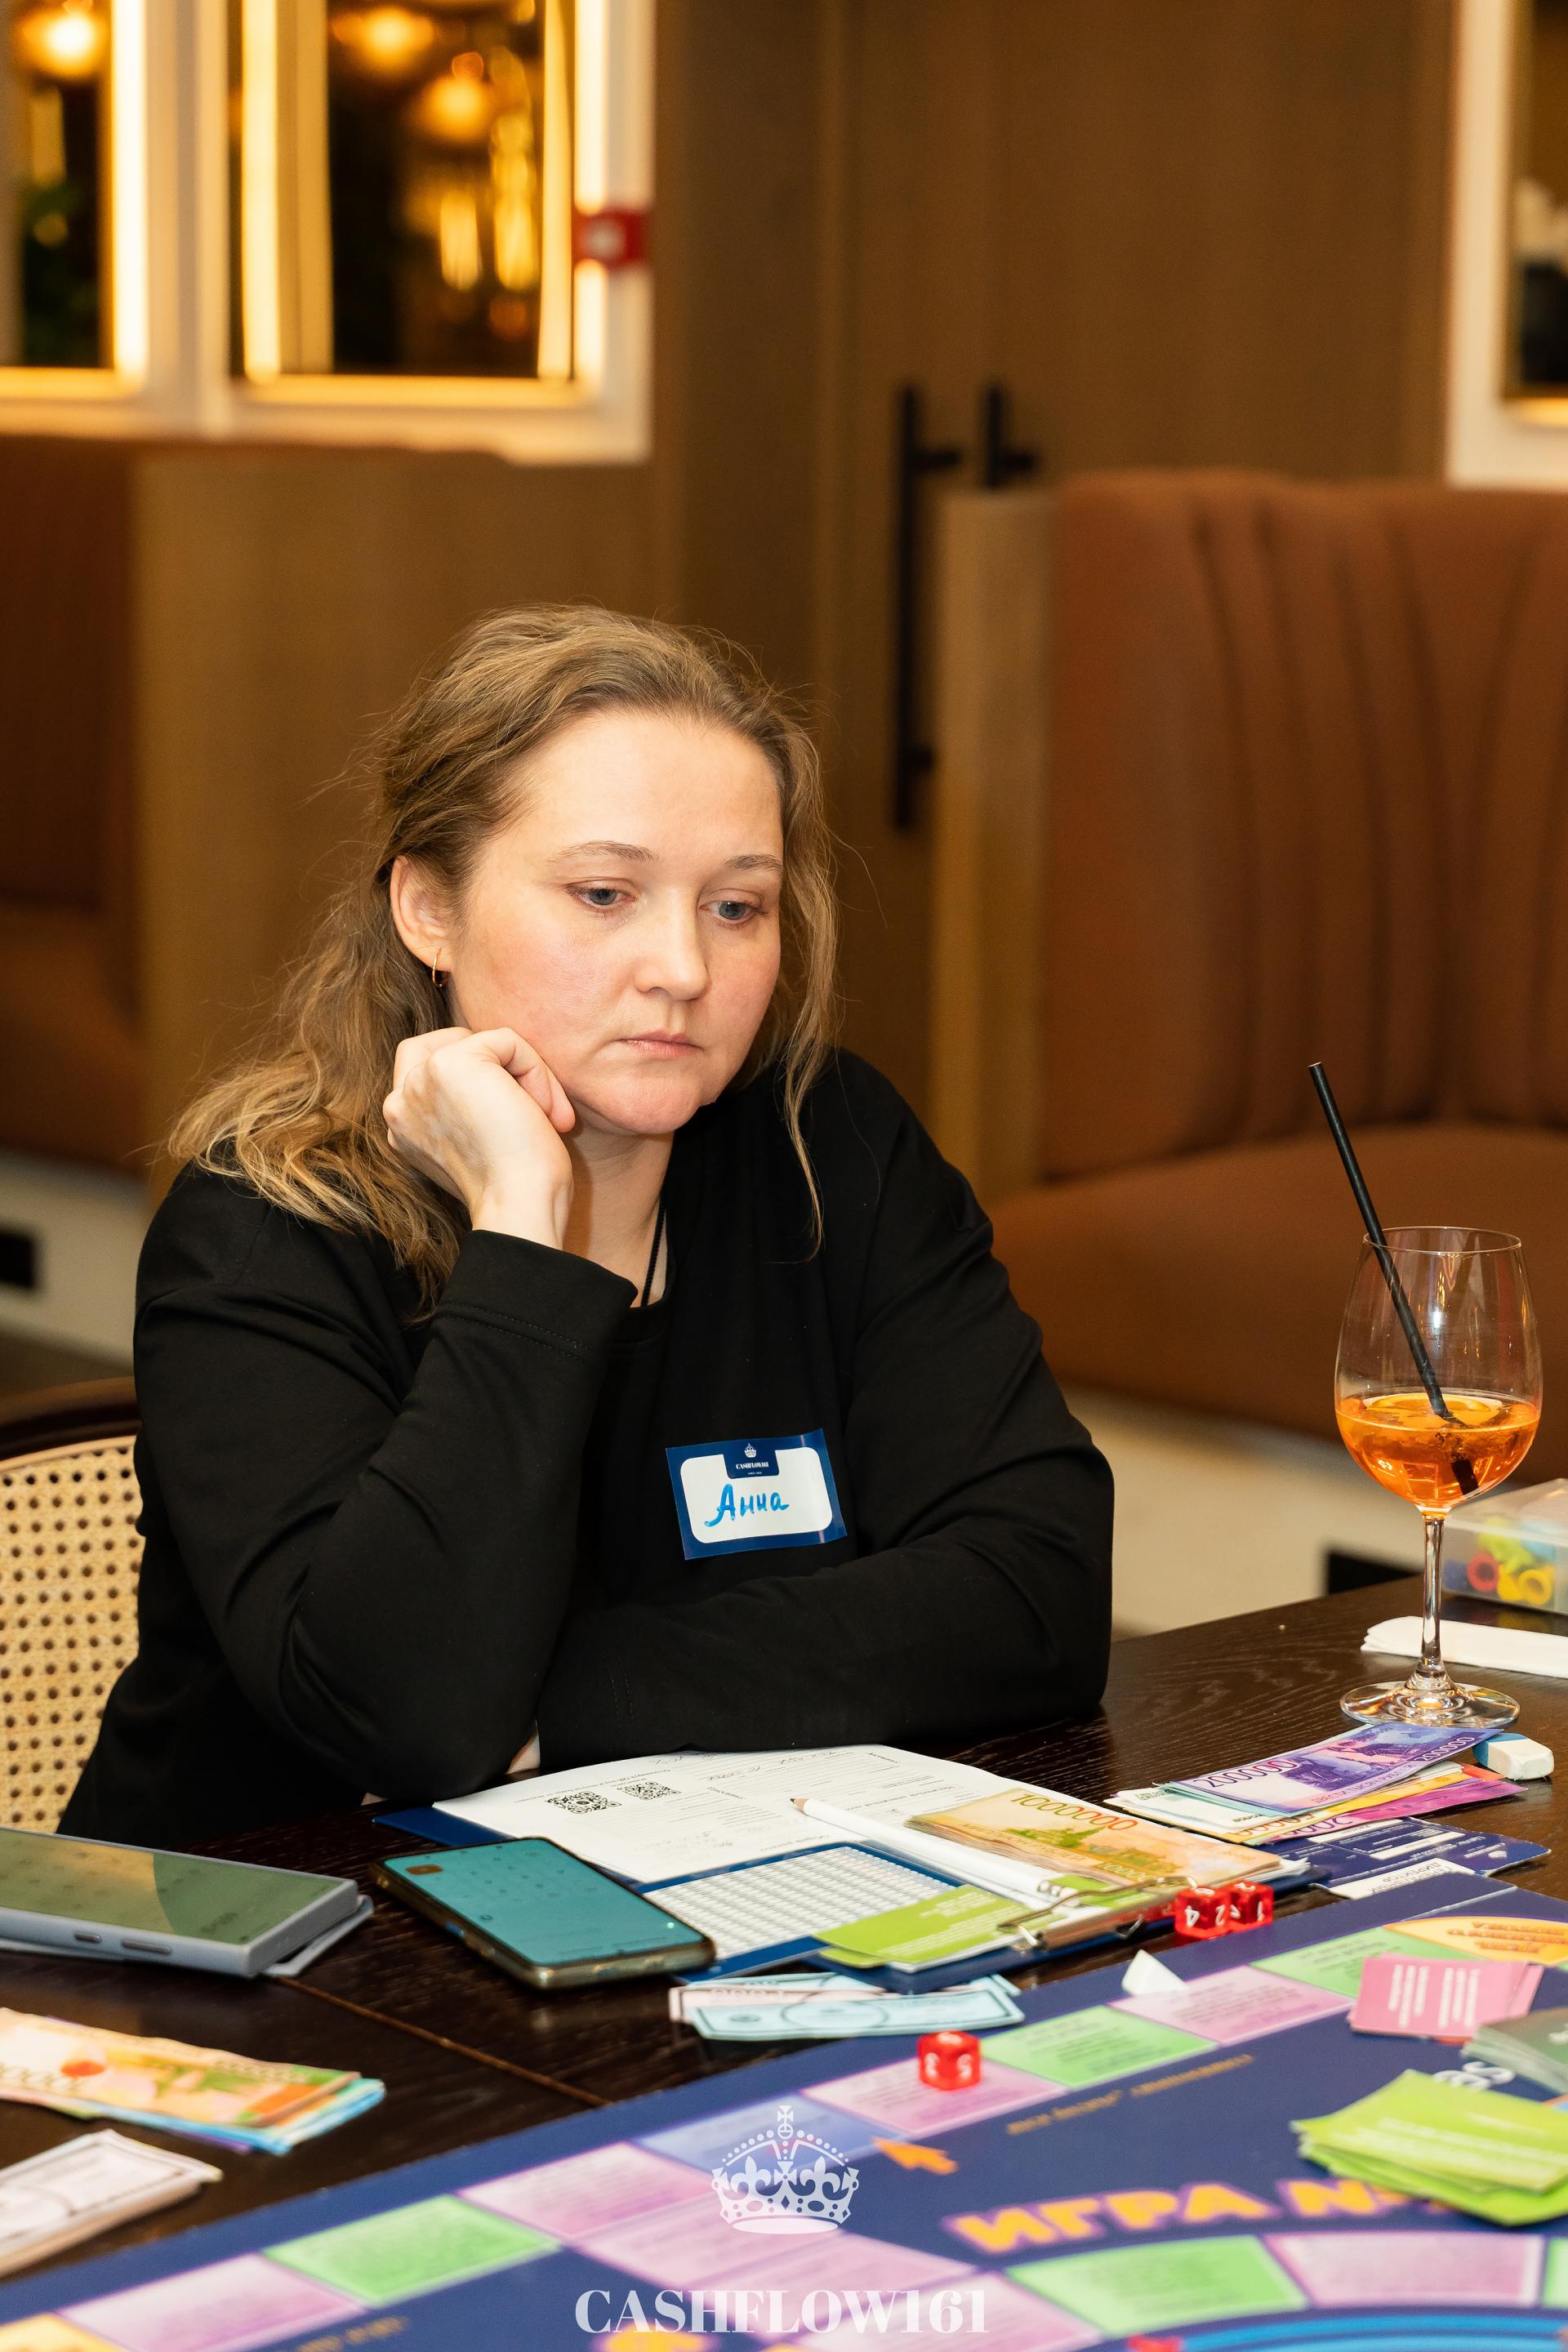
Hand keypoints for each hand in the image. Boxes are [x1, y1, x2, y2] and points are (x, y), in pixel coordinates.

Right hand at [383, 1026, 575, 1247]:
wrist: (520, 1207)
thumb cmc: (515, 1187)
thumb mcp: (478, 1143)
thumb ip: (468, 1109)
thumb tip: (506, 1079)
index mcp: (403, 1126)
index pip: (429, 1070)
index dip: (481, 1078)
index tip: (514, 1123)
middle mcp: (400, 1103)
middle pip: (445, 1042)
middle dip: (494, 1062)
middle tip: (530, 1105)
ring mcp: (420, 1081)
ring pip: (483, 1042)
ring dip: (524, 1073)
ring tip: (544, 1115)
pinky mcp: (450, 1063)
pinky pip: (506, 1040)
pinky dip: (536, 1070)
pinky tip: (545, 1112)